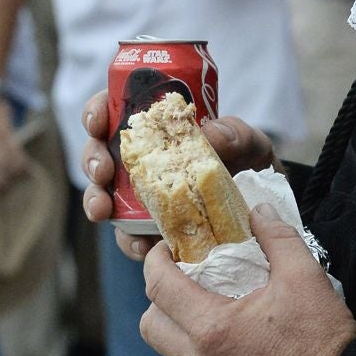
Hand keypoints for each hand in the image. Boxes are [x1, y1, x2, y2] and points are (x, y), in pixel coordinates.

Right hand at [80, 93, 281, 258]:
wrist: (263, 212)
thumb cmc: (249, 165)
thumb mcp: (250, 143)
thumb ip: (236, 134)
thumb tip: (210, 133)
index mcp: (158, 127)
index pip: (116, 110)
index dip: (97, 112)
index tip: (98, 121)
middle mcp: (142, 159)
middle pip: (98, 152)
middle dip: (91, 160)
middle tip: (103, 170)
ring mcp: (140, 196)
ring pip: (102, 195)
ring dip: (95, 200)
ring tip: (104, 210)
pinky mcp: (149, 230)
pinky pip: (129, 236)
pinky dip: (129, 240)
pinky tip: (140, 244)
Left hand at [141, 204, 355, 355]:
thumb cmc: (323, 339)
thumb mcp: (303, 275)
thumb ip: (275, 236)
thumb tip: (258, 212)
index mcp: (213, 328)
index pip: (159, 288)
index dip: (155, 261)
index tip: (166, 250)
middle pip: (152, 327)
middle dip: (161, 301)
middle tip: (186, 285)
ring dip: (185, 335)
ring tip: (218, 320)